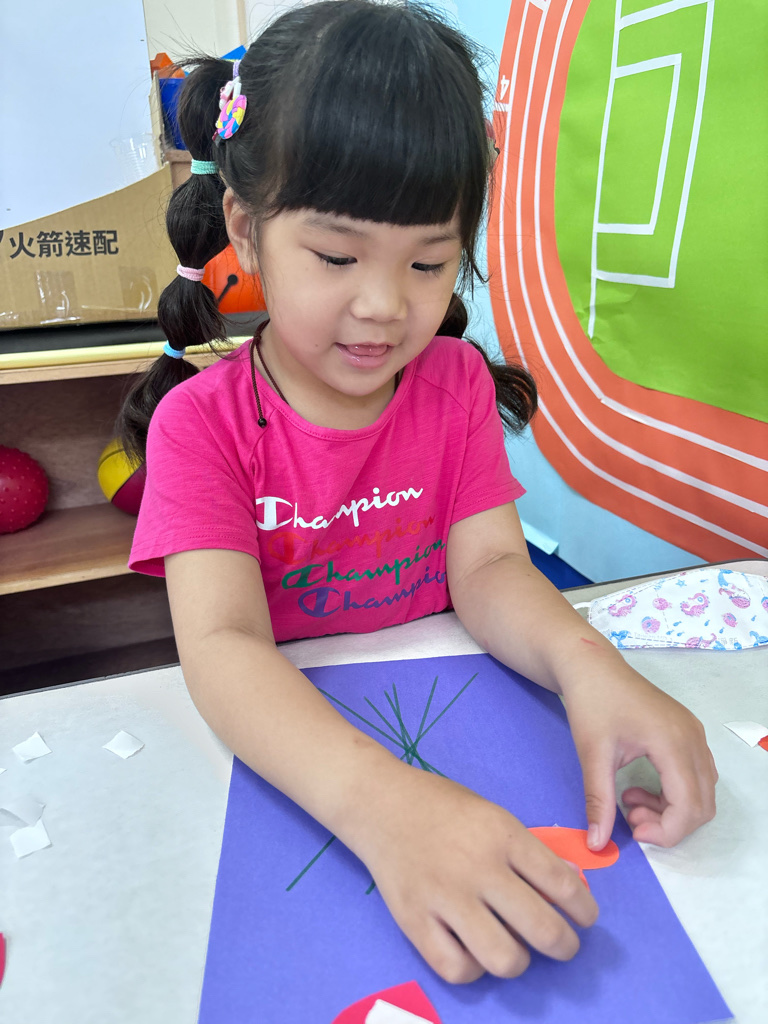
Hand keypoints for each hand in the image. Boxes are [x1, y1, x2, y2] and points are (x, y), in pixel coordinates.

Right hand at [352, 768, 597, 983]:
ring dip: (520, 960)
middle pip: (542, 929)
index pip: (563, 884)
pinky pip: (457, 968)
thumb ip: (528, 851)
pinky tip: (474, 951)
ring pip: (504, 958)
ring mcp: (445, 898)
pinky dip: (473, 969)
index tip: (585, 918)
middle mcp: (479, 868)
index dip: (584, 911)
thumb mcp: (493, 814)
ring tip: (516, 949)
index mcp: (503, 835)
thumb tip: (570, 887)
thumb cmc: (442, 805)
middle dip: (564, 946)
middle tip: (562, 944)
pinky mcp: (415, 921)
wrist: (380, 803)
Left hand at [561, 653, 717, 849]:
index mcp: (673, 742)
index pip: (689, 806)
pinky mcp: (687, 731)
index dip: (666, 831)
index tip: (633, 830)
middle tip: (630, 816)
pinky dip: (674, 792)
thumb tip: (595, 844)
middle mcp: (692, 738)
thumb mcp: (592, 754)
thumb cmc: (591, 702)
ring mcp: (693, 733)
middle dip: (670, 823)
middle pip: (703, 804)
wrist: (591, 665)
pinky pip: (695, 775)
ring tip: (630, 800)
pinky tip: (640, 786)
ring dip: (671, 809)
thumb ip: (598, 801)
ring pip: (702, 792)